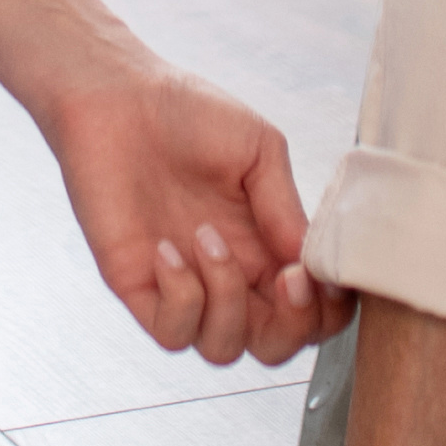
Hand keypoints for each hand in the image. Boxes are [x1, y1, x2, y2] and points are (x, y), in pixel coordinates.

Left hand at [41, 64, 332, 368]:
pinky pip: (172, 333)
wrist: (117, 95)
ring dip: (228, 301)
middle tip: (286, 277)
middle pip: (276, 347)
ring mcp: (184, 284)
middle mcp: (229, 275)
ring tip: (207, 237)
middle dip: (292, 325)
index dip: (329, 309)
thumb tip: (314, 263)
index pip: (313, 310)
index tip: (322, 273)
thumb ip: (287, 208)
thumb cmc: (187, 113)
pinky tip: (167, 247)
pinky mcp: (138, 286)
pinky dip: (180, 297)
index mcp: (266, 246)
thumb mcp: (259, 150)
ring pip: (223, 349)